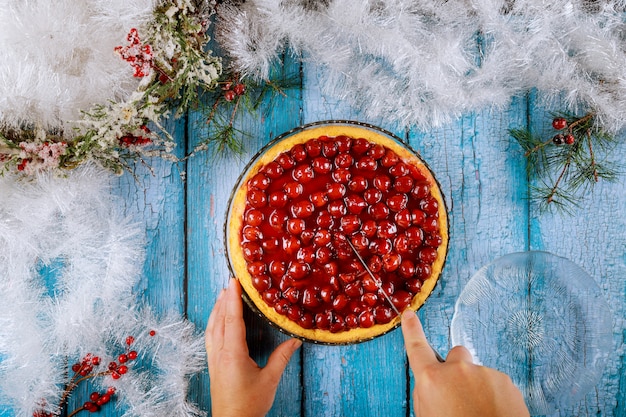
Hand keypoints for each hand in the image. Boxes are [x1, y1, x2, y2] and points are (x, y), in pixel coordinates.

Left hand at [205, 278, 301, 416]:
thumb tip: (295, 340)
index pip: (233, 319)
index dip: (233, 299)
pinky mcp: (213, 364)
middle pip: (219, 319)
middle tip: (230, 282)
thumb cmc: (249, 405)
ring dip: (217, 309)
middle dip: (224, 299)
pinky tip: (217, 319)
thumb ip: (281, 358)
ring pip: (212, 327)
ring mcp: (214, 358)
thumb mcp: (270, 380)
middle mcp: (219, 353)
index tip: (234, 282)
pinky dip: (214, 322)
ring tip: (223, 295)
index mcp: (232, 354)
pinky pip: (210, 336)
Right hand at [401, 309, 529, 416]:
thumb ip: (427, 393)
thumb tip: (432, 382)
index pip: (417, 348)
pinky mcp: (504, 380)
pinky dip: (493, 394)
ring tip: (478, 411)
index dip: (411, 330)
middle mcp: (457, 370)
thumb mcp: (427, 415)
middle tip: (459, 394)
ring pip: (476, 372)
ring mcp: (483, 373)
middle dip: (456, 369)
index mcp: (432, 380)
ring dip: (476, 386)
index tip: (409, 315)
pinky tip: (492, 412)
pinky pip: (494, 382)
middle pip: (455, 355)